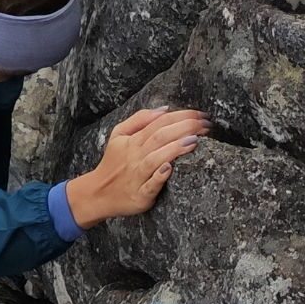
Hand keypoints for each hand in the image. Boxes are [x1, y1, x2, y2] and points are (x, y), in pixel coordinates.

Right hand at [66, 108, 210, 227]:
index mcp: (132, 140)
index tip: (200, 114)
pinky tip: (171, 168)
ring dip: (175, 148)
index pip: (159, 122)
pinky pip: (150, 184)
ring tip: (195, 140)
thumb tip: (164, 109)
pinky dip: (160, 176)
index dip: (180, 116)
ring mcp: (138, 175)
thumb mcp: (118, 134)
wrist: (98, 193)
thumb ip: (139, 119)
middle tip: (206, 125)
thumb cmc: (114, 163)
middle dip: (185, 127)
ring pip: (156, 158)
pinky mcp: (140, 194)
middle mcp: (136, 155)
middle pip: (160, 136)